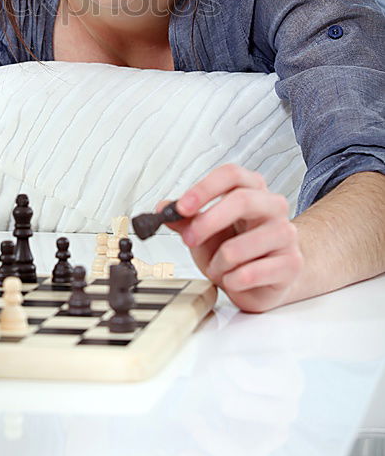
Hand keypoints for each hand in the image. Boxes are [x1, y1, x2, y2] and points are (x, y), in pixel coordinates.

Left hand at [159, 164, 302, 312]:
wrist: (268, 278)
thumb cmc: (238, 248)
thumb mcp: (206, 231)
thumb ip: (186, 219)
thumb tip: (164, 208)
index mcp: (253, 189)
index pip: (231, 174)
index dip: (204, 188)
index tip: (181, 207)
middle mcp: (273, 206)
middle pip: (242, 200)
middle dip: (207, 222)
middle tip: (189, 238)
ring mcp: (286, 234)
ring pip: (239, 247)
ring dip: (218, 263)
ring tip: (219, 267)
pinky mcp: (291, 264)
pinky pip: (249, 274)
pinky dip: (232, 281)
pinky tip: (235, 279)